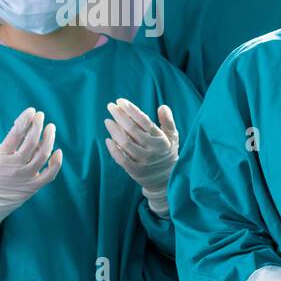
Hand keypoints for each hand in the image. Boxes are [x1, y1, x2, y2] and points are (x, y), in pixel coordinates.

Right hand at [0, 107, 62, 230]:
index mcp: (1, 159)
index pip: (15, 136)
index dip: (24, 121)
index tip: (31, 111)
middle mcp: (17, 167)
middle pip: (32, 143)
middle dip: (37, 127)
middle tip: (40, 115)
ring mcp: (28, 177)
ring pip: (43, 155)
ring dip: (49, 140)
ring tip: (51, 127)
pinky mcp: (35, 185)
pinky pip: (50, 174)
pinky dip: (56, 163)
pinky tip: (58, 152)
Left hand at [104, 99, 178, 213]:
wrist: (167, 179)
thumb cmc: (166, 152)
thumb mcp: (172, 137)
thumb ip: (168, 122)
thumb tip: (163, 106)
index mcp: (161, 139)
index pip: (144, 121)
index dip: (132, 110)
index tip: (121, 101)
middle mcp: (153, 150)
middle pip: (133, 130)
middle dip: (120, 116)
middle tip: (110, 106)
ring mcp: (144, 161)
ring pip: (126, 143)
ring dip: (114, 131)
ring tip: (108, 121)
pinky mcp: (135, 171)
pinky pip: (122, 159)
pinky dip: (114, 150)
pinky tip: (108, 140)